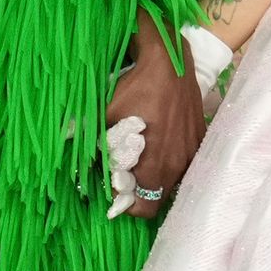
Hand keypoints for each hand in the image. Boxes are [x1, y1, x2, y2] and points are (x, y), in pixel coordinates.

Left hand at [103, 22, 206, 205]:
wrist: (172, 61)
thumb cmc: (137, 88)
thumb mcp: (106, 113)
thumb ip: (91, 140)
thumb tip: (72, 158)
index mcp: (155, 163)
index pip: (143, 209)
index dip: (125, 204)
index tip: (114, 186)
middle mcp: (178, 165)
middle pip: (156, 201)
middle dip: (139, 195)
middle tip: (123, 176)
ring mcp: (192, 153)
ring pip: (171, 184)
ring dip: (154, 179)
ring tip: (140, 159)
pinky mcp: (199, 141)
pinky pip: (183, 165)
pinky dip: (168, 163)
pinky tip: (158, 145)